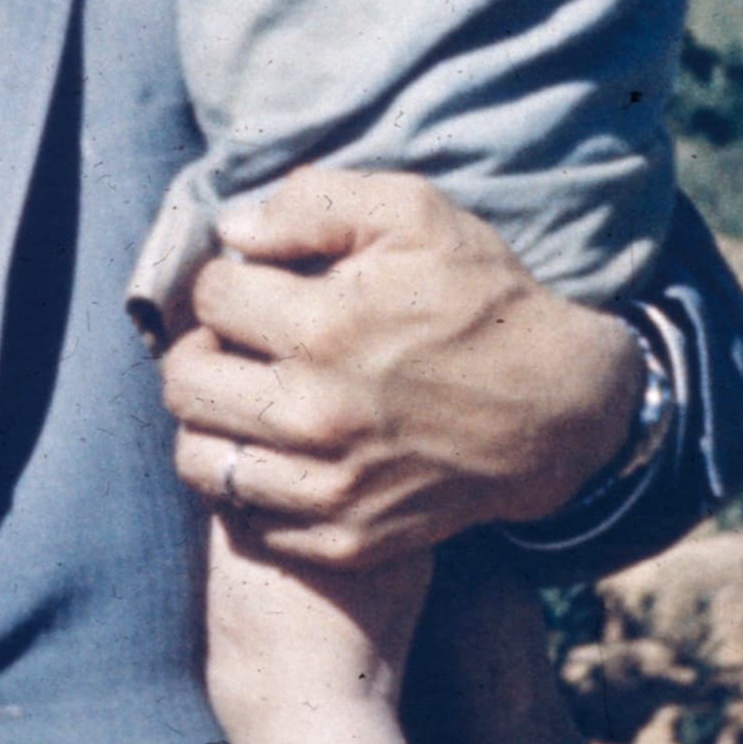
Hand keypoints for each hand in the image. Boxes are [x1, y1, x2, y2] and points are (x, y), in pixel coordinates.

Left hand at [158, 167, 639, 570]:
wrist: (558, 409)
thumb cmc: (482, 300)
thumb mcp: (414, 215)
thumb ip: (313, 204)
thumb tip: (234, 229)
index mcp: (325, 327)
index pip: (208, 297)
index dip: (227, 279)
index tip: (256, 285)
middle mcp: (316, 415)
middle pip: (184, 382)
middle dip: (200, 348)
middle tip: (236, 342)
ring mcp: (329, 487)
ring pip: (198, 458)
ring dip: (210, 420)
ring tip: (246, 395)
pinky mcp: (344, 539)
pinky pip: (245, 515)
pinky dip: (248, 480)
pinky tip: (280, 447)